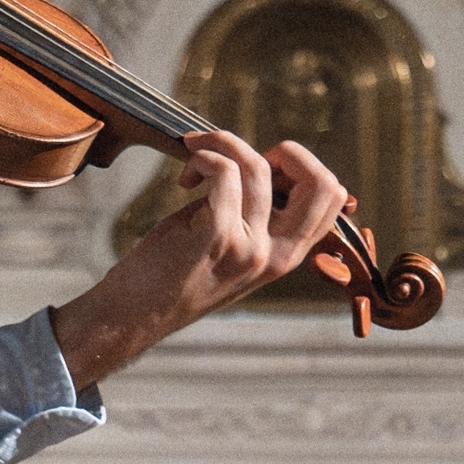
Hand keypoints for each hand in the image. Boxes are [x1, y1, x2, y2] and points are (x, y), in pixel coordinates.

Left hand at [47, 134, 353, 391]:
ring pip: (257, 167)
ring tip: (194, 162)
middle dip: (287, 151)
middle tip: (243, 160)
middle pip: (322, 183)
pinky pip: (223, 173)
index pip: (332, 198)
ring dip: (221, 146)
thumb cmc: (171, 276)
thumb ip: (251, 213)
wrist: (131, 316)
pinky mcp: (215, 237)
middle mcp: (275, 255)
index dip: (302, 166)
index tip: (260, 167)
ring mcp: (248, 247)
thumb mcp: (228, 246)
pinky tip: (184, 178)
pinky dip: (204, 158)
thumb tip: (254, 162)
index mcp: (286, 256)